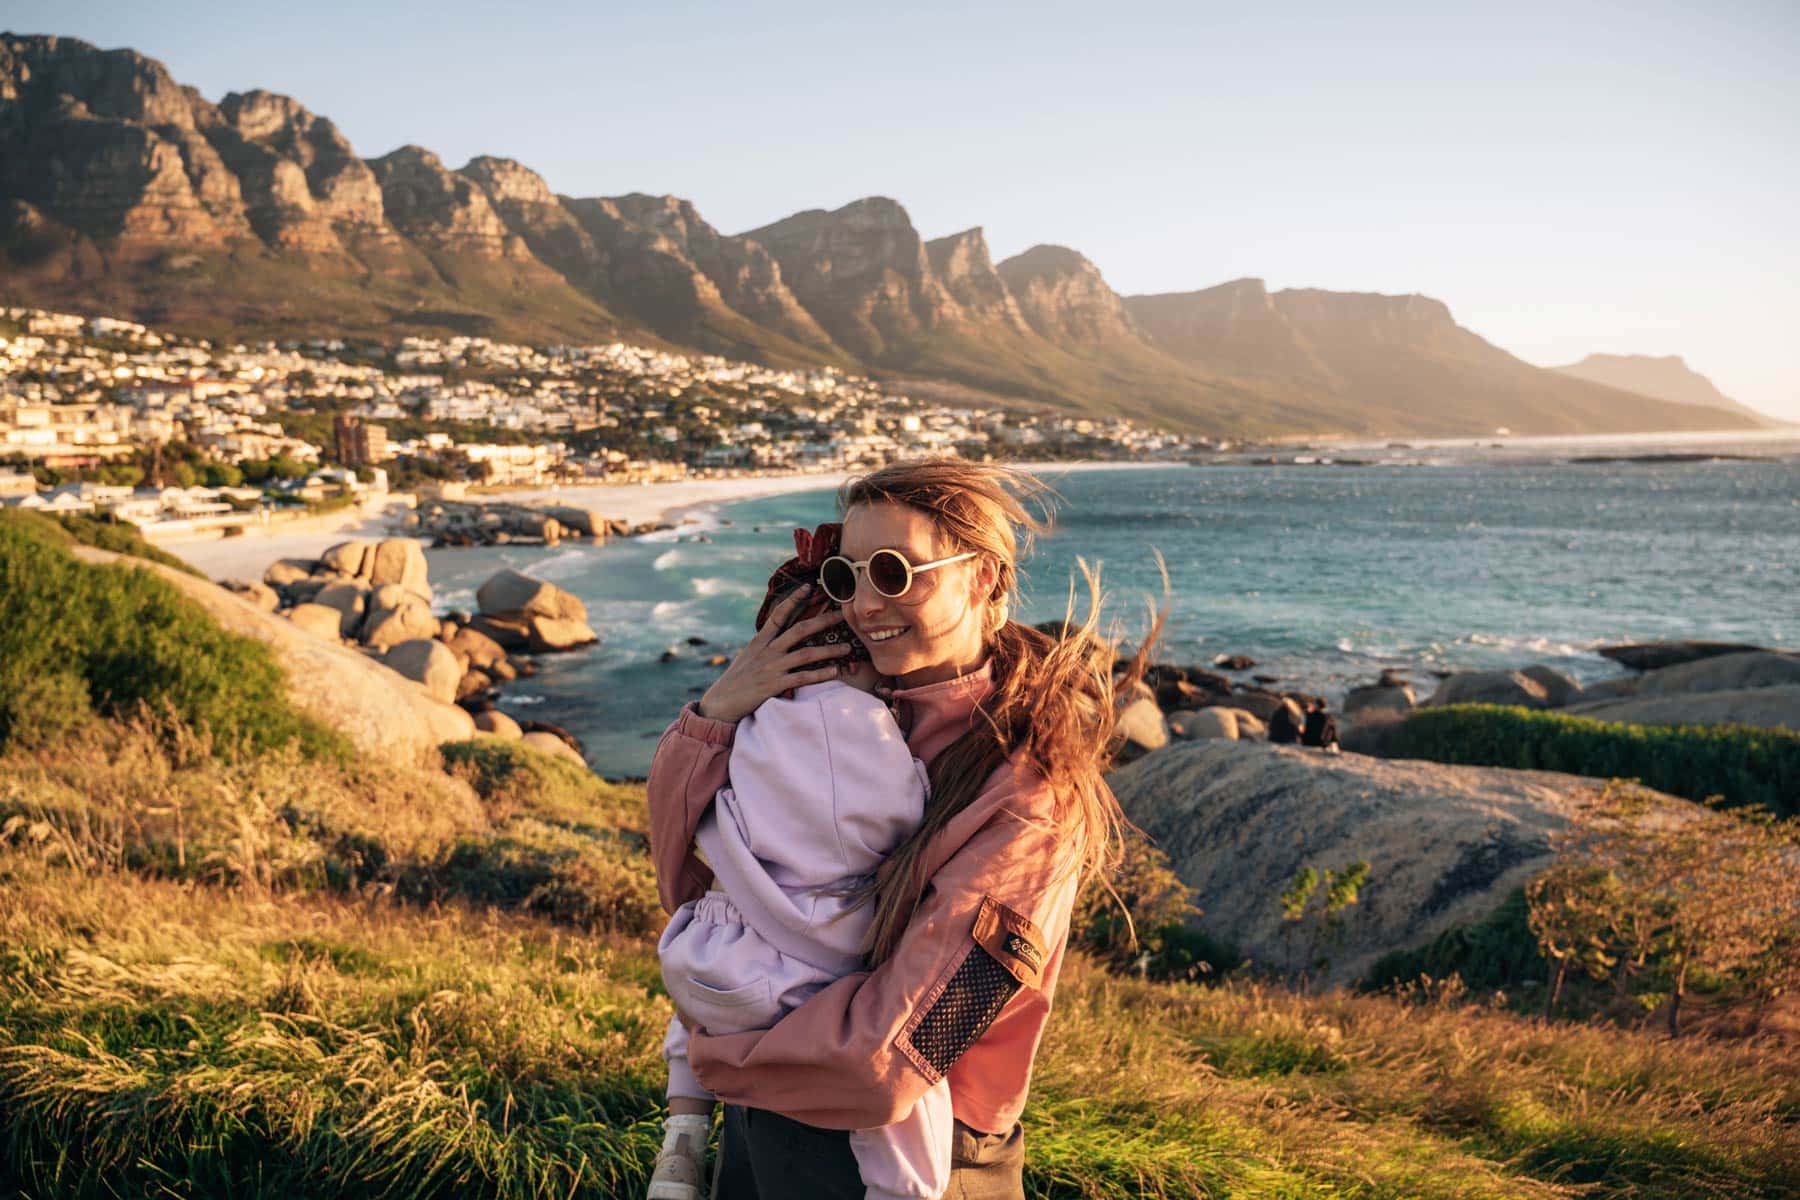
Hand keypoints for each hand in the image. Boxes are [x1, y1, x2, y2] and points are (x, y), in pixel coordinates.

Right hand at [695, 585, 850, 722]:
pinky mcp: (773, 686)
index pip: (778, 614)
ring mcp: (771, 668)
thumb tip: (778, 636)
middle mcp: (767, 651)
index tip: (808, 587)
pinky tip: (834, 672)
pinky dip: (820, 674)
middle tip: (842, 614)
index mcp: (760, 641)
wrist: (719, 704)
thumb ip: (765, 646)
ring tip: (846, 648)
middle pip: (799, 630)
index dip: (793, 599)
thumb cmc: (736, 681)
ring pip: (806, 654)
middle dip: (823, 621)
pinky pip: (802, 677)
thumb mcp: (748, 657)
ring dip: (829, 650)